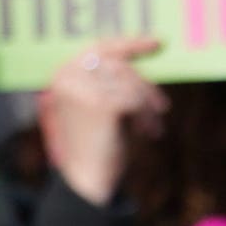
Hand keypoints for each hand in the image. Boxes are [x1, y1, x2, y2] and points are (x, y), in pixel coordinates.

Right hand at [38, 38, 166, 207]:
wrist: (87, 182)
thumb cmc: (97, 146)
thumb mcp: (100, 106)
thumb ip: (110, 81)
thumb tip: (143, 57)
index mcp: (62, 73)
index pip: (100, 48)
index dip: (130, 44)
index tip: (157, 43)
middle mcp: (67, 76)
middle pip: (120, 66)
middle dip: (145, 87)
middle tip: (163, 108)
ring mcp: (81, 88)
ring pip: (131, 83)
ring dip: (148, 105)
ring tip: (153, 127)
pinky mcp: (100, 104)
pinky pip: (136, 100)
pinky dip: (147, 117)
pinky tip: (148, 134)